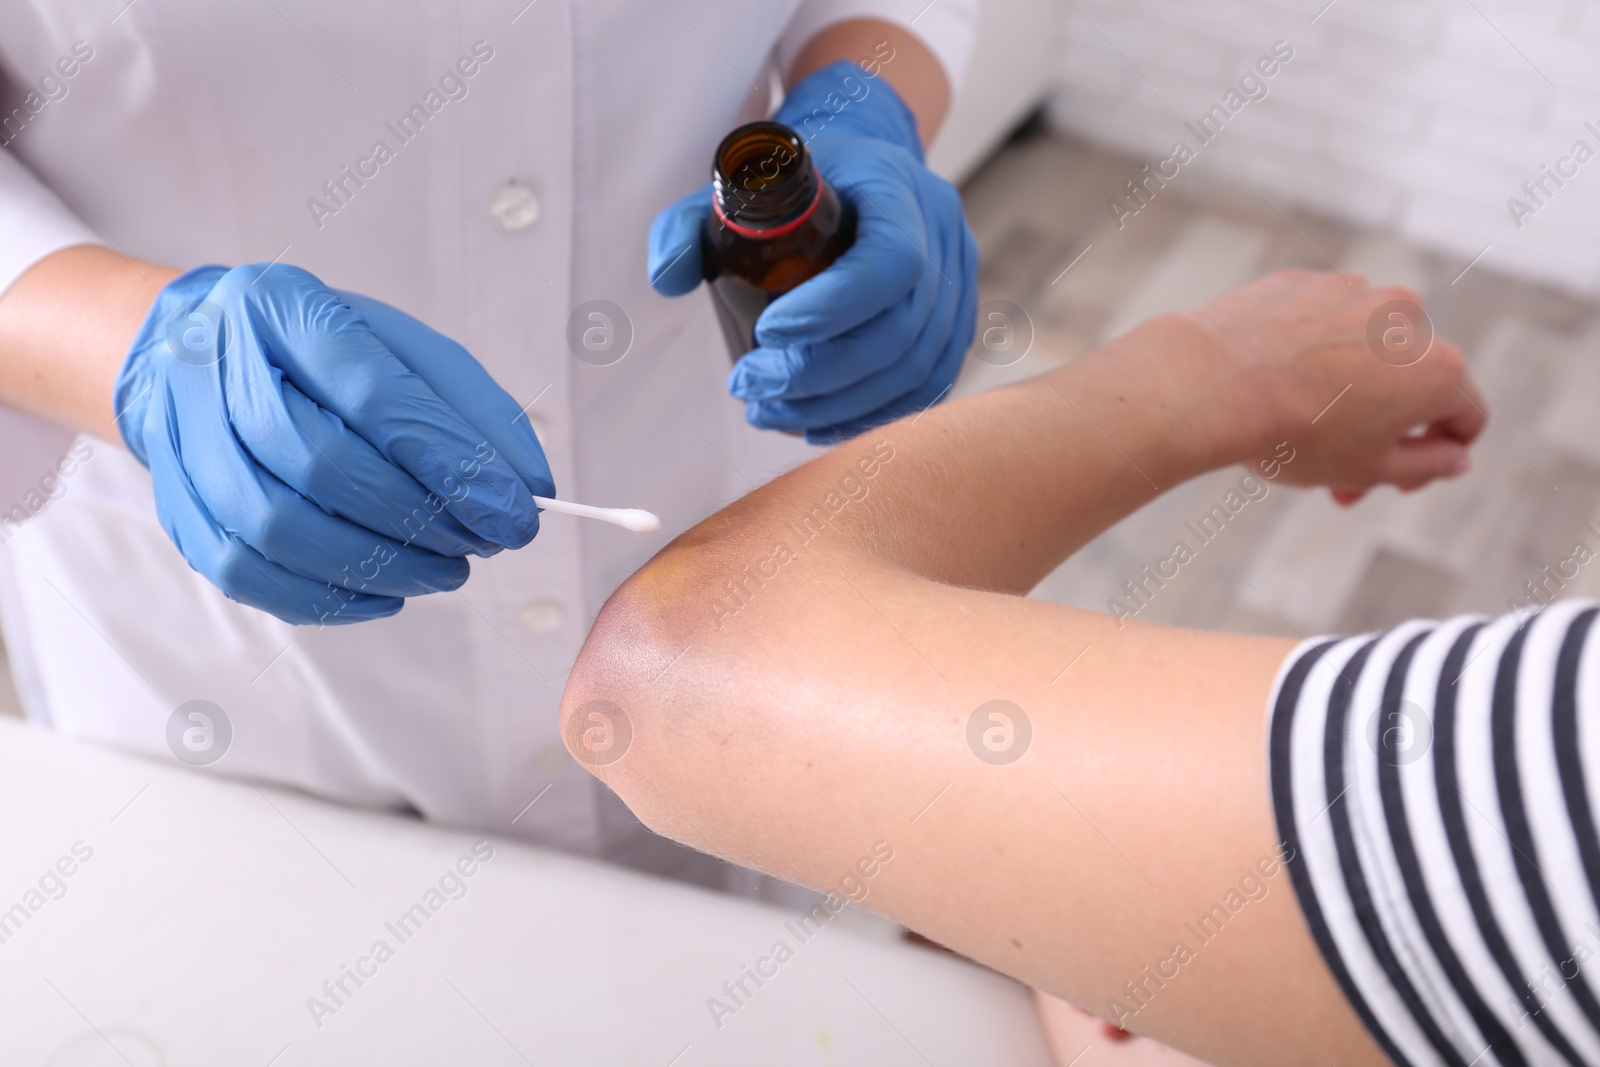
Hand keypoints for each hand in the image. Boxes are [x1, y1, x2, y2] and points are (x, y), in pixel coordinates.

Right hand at [114, 263, 554, 624]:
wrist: (198, 354)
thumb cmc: (316, 353)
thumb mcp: (403, 347)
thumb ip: (472, 410)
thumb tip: (529, 486)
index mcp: (282, 309)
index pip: (373, 394)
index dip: (452, 463)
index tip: (515, 513)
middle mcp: (217, 369)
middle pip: (322, 465)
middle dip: (419, 519)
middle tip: (480, 544)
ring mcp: (185, 440)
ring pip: (278, 527)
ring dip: (380, 565)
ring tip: (444, 570)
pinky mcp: (175, 505)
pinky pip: (244, 573)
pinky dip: (326, 597)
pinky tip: (385, 592)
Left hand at [648, 60, 977, 443]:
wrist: (860, 169)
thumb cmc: (797, 181)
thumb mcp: (736, 186)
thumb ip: (687, 224)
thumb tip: (668, 278)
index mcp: (898, 189)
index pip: (889, 263)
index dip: (831, 309)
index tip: (766, 332)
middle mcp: (942, 236)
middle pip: (898, 330)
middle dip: (816, 372)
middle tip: (750, 386)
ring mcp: (959, 284)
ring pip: (913, 368)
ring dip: (837, 403)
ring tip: (770, 410)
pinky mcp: (957, 323)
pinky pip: (926, 384)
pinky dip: (872, 414)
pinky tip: (816, 422)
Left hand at [1175, 269, 1486, 499]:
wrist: (1214, 382)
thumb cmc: (1295, 434)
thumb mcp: (1369, 469)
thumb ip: (1427, 465)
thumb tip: (1457, 456)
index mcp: (1440, 368)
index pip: (1467, 416)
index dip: (1440, 456)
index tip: (1398, 479)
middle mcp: (1409, 318)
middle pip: (1411, 384)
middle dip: (1383, 433)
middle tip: (1338, 479)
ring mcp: (1356, 291)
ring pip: (1365, 351)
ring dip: (1346, 391)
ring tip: (1299, 429)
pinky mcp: (1306, 281)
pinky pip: (1320, 324)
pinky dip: (1309, 354)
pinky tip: (1274, 384)